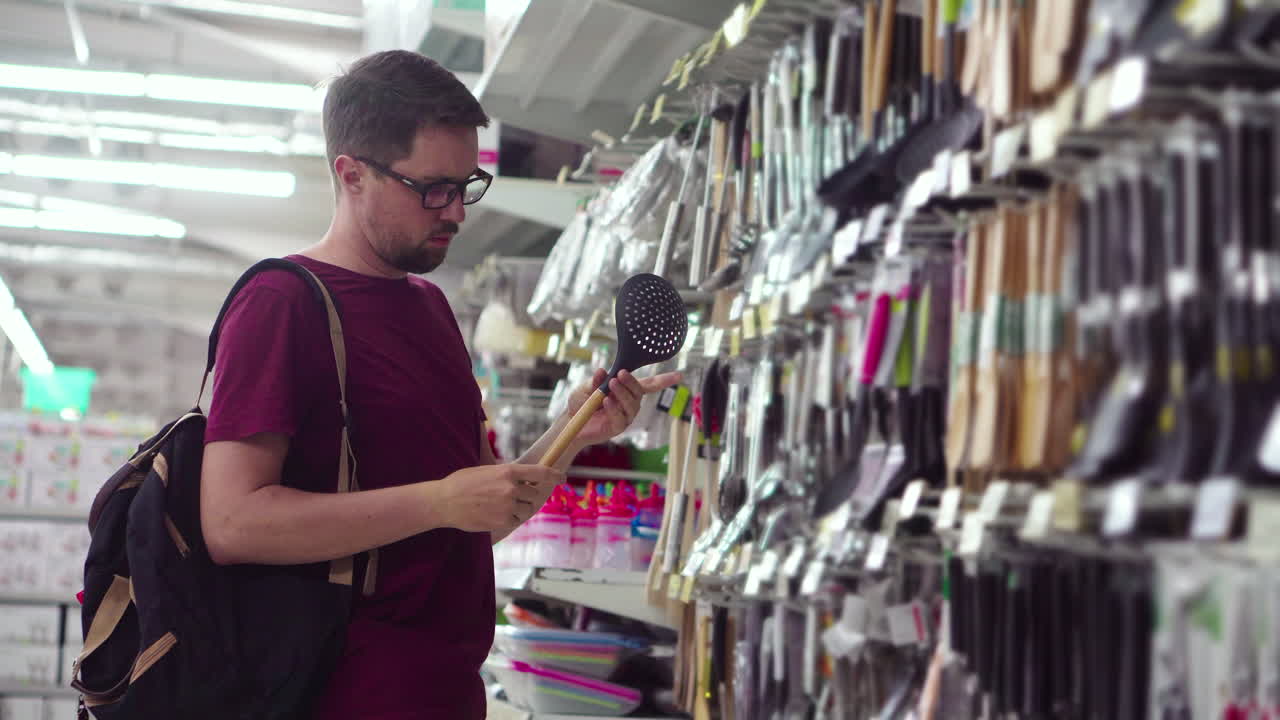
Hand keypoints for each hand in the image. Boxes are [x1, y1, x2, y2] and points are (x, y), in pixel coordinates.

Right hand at [434, 464, 563, 532]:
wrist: (444, 502)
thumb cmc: (462, 483)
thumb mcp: (486, 470)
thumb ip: (506, 474)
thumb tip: (523, 478)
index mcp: (508, 471)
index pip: (540, 472)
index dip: (554, 476)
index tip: (561, 478)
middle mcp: (511, 488)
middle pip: (534, 494)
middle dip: (526, 496)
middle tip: (511, 496)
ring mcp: (508, 506)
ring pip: (526, 509)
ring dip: (518, 508)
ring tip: (499, 505)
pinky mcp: (502, 522)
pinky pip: (515, 521)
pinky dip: (509, 519)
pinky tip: (493, 514)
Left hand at [564, 369, 682, 447]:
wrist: (570, 422)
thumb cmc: (581, 403)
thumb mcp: (585, 388)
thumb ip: (595, 381)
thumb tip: (602, 371)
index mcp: (625, 390)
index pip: (648, 384)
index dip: (664, 381)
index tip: (679, 375)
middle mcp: (629, 403)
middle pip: (639, 392)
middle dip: (631, 382)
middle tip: (620, 374)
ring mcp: (625, 416)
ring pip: (631, 405)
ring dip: (622, 394)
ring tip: (611, 385)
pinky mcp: (617, 428)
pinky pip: (620, 418)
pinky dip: (614, 409)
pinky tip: (606, 402)